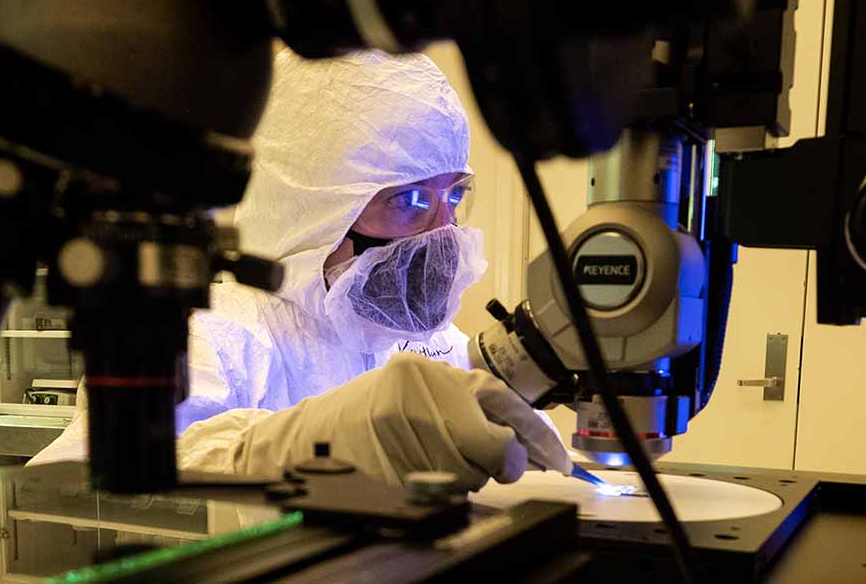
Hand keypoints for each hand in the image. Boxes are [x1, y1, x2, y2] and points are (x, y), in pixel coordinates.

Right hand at [226, 352, 570, 491]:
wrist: (309, 435)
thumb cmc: (368, 414)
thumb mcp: (421, 394)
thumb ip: (471, 410)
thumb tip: (525, 448)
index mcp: (434, 373)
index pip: (505, 403)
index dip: (536, 438)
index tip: (556, 461)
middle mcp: (424, 394)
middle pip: (494, 447)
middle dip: (497, 464)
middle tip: (486, 465)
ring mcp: (407, 429)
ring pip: (471, 474)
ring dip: (466, 478)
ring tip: (433, 461)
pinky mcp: (394, 463)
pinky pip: (442, 491)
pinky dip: (440, 491)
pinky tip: (419, 474)